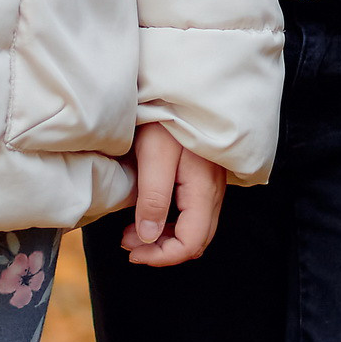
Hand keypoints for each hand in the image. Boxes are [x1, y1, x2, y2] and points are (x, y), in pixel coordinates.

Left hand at [125, 124, 224, 267]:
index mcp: (203, 189)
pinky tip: (148, 212)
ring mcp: (212, 184)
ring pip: (196, 228)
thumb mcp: (153, 154)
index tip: (131, 251)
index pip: (191, 242)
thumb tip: (146, 238)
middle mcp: (214, 191)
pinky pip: (194, 212)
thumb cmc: (166, 113)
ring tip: (131, 231)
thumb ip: (153, 198)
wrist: (181, 85)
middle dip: (162, 250)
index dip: (162, 256)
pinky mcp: (205, 176)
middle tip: (127, 242)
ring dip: (164, 237)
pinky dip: (171, 222)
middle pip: (197, 240)